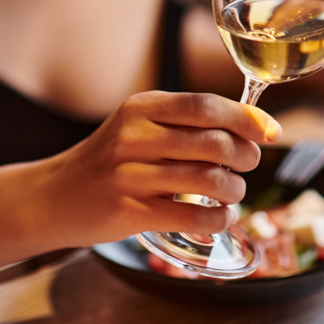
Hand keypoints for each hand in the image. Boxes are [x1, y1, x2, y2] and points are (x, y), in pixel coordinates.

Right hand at [37, 91, 281, 246]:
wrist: (54, 197)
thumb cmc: (113, 160)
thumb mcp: (141, 125)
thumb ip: (189, 121)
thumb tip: (258, 124)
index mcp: (142, 107)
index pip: (206, 105)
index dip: (246, 118)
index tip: (269, 130)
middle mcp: (134, 136)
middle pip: (214, 142)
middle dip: (246, 155)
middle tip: (248, 164)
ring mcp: (129, 175)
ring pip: (208, 180)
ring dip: (235, 189)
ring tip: (232, 192)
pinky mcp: (128, 212)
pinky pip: (193, 215)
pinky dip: (218, 218)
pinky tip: (219, 216)